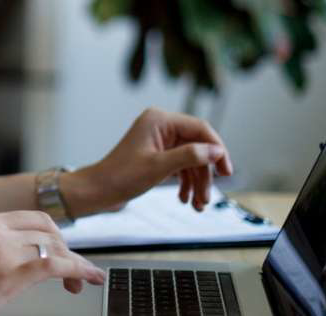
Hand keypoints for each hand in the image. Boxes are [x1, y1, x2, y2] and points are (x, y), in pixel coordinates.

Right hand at [0, 210, 105, 315]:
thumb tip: (31, 253)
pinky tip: (90, 278)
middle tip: (74, 273)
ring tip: (80, 283)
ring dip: (74, 265)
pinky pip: (56, 266)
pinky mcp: (10, 273)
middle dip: (67, 251)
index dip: (56, 236)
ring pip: (55, 248)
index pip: (35, 218)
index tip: (64, 253)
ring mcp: (3, 249)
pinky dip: (79, 270)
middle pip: (49, 231)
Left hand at [64, 108, 233, 215]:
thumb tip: (216, 150)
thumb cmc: (121, 176)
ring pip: (191, 160)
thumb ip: (189, 156)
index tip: (227, 172)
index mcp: (160, 120)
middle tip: (207, 198)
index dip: (217, 149)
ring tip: (197, 206)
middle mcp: (161, 126)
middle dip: (205, 174)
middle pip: (198, 147)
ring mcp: (159, 140)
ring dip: (197, 183)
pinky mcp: (158, 154)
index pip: (200, 128)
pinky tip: (185, 200)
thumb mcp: (159, 167)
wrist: (98, 191)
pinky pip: (181, 166)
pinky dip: (186, 183)